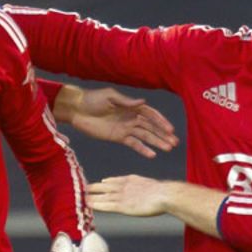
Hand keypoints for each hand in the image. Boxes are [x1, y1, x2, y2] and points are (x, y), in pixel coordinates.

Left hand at [60, 86, 177, 158]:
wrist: (76, 110)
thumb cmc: (92, 99)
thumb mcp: (109, 97)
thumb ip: (126, 102)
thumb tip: (143, 102)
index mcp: (131, 106)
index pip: (151, 114)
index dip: (161, 121)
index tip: (170, 130)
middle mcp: (131, 117)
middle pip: (151, 127)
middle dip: (163, 134)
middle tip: (175, 142)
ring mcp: (125, 128)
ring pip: (145, 136)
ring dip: (156, 142)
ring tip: (168, 148)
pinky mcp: (117, 137)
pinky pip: (133, 143)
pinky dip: (142, 149)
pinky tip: (152, 155)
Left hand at [87, 175, 170, 215]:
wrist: (165, 194)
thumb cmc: (162, 192)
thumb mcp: (149, 185)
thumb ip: (141, 187)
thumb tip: (142, 189)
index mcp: (130, 179)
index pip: (112, 181)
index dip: (103, 184)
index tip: (96, 184)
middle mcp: (122, 186)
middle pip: (102, 187)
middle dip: (92, 189)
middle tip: (82, 190)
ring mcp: (121, 196)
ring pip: (101, 196)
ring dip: (90, 198)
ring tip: (80, 198)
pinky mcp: (122, 205)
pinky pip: (105, 205)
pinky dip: (95, 205)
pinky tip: (88, 205)